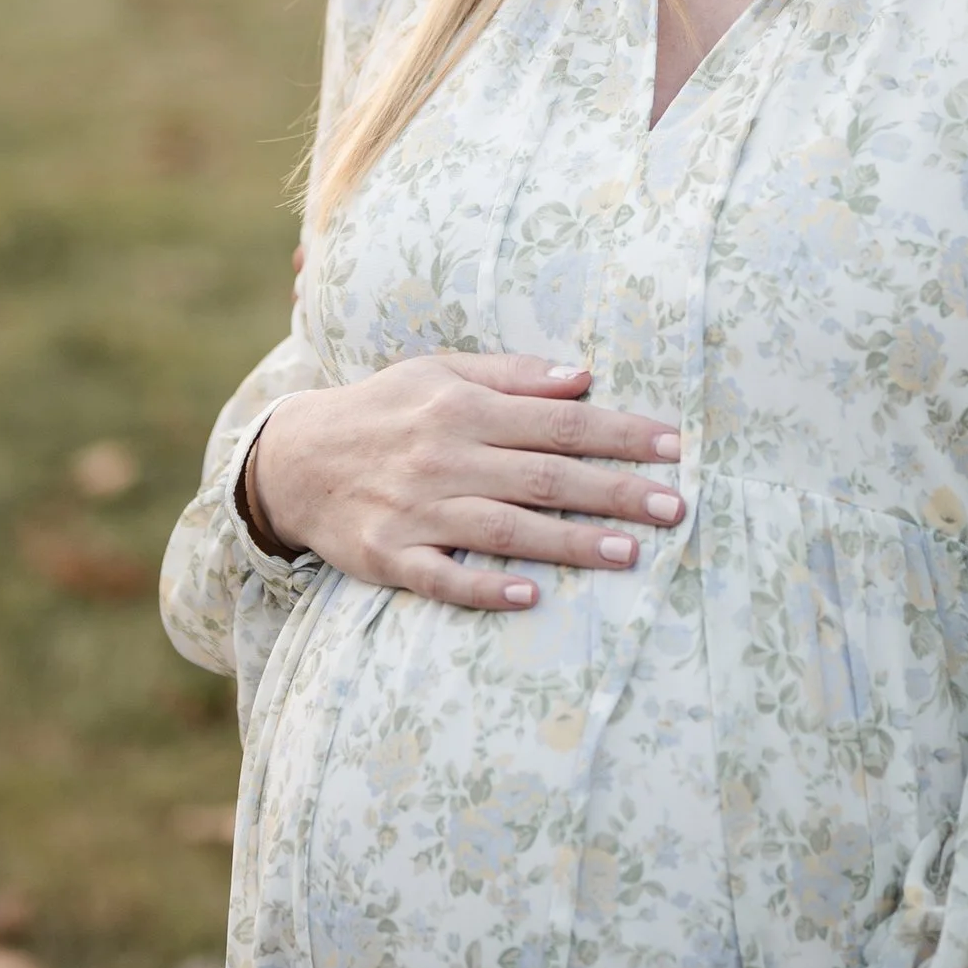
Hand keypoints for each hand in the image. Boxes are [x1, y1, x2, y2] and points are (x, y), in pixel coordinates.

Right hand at [242, 354, 684, 611]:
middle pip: (543, 476)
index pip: (558, 421)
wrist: (293, 459)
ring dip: (567, 542)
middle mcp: (443, 456)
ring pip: (503, 529)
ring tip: (627, 553)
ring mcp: (415, 510)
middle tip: (674, 507)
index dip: (619, 433)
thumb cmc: (383, 410)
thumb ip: (511, 375)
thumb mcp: (438, 371)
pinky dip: (483, 588)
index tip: (674, 447)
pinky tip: (528, 596)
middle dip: (614, 491)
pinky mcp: (387, 556)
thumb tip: (584, 378)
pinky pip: (441, 578)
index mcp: (461, 407)